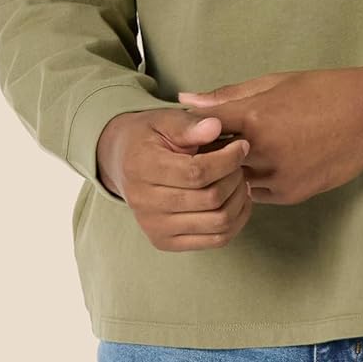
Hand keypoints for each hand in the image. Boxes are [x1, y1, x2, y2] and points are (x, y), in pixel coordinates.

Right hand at [96, 108, 253, 250]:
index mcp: (141, 168)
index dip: (227, 159)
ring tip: (239, 178)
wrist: (120, 162)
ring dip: (238, 199)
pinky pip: (216, 240)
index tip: (241, 145)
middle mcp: (144, 203)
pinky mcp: (165, 242)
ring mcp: (154, 227)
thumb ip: (189, 124)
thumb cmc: (148, 137)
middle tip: (240, 162)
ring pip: (218, 223)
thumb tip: (216, 127)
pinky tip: (235, 198)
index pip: (196, 172)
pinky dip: (236, 220)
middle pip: (210, 199)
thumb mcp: (164, 120)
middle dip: (235, 177)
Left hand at [176, 64, 362, 205]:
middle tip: (207, 144)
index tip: (190, 128)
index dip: (193, 129)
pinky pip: (259, 193)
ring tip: (237, 153)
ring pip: (235, 181)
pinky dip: (254, 180)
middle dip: (209, 152)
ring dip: (231, 170)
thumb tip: (186, 100)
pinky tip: (263, 163)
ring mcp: (279, 176)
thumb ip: (227, 96)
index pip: (203, 128)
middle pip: (214, 160)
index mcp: (256, 117)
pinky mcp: (292, 194)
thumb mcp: (274, 83)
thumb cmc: (323, 91)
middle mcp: (264, 151)